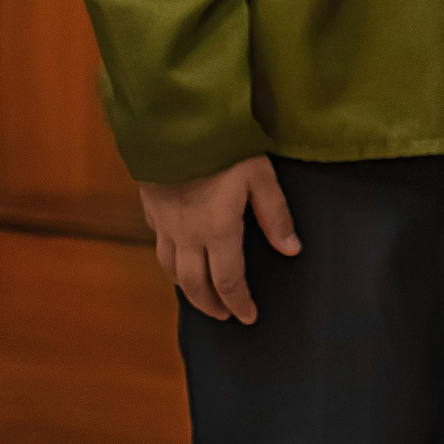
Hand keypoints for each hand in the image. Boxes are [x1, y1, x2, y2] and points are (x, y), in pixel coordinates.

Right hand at [139, 155, 299, 324]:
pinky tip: (178, 258)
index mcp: (217, 232)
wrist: (176, 125)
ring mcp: (164, 225)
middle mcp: (186, 236)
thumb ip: (276, 215)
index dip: (239, 302)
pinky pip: (159, 246)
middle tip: (225, 315)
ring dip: (187, 289)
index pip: (228, 281)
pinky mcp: (151, 210)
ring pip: (171, 270)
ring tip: (201, 295)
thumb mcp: (261, 177)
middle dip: (211, 304)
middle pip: (194, 284)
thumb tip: (292, 251)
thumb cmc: (225, 148)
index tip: (248, 318)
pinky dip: (171, 263)